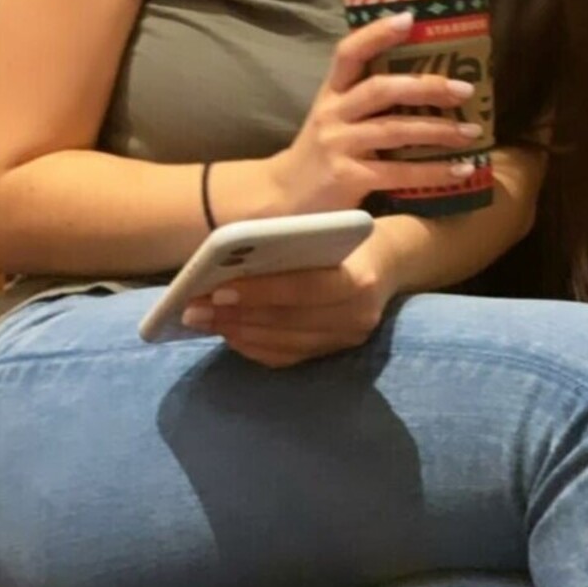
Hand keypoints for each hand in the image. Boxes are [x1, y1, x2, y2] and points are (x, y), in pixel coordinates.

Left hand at [180, 228, 398, 368]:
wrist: (394, 260)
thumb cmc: (351, 235)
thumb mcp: (330, 228)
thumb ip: (293, 244)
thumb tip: (230, 260)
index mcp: (359, 279)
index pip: (303, 290)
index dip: (259, 292)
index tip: (216, 289)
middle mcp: (357, 317)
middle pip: (287, 321)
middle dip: (235, 315)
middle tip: (192, 308)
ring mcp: (347, 341)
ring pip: (283, 344)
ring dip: (237, 333)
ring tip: (201, 320)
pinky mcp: (336, 353)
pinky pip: (287, 358)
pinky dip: (253, 346)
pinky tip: (227, 333)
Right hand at [268, 13, 480, 212]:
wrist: (282, 200)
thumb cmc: (321, 155)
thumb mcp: (333, 118)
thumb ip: (364, 101)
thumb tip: (424, 85)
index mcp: (330, 93)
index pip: (348, 52)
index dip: (377, 33)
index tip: (410, 19)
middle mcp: (332, 113)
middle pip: (381, 89)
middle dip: (426, 87)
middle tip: (464, 89)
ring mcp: (337, 145)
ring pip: (395, 130)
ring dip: (439, 130)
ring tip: (472, 132)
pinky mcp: (347, 177)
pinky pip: (398, 173)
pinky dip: (434, 172)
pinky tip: (461, 170)